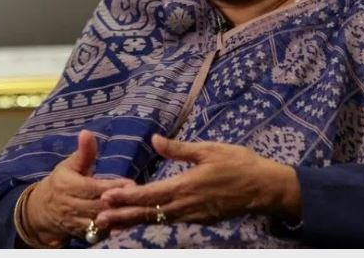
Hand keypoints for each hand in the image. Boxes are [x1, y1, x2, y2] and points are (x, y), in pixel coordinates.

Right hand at [22, 130, 132, 245]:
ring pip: (98, 222)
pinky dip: (112, 228)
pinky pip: (98, 234)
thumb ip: (84, 152)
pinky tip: (126, 220)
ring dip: (117, 217)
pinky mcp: (79, 235)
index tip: (131, 183)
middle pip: (97, 207)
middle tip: (139, 196)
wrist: (42, 211)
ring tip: (136, 208)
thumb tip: (87, 132)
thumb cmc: (62, 182)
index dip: (112, 187)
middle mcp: (69, 205)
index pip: (92, 188)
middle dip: (118, 202)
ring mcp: (73, 222)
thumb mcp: (70, 165)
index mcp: (66, 185)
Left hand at [95, 135, 301, 229]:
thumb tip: (154, 141)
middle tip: (98, 220)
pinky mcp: (201, 219)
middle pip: (149, 213)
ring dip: (135, 220)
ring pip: (158, 220)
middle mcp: (186, 206)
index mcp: (186, 186)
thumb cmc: (239, 164)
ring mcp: (193, 215)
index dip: (126, 198)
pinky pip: (171, 221)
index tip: (105, 198)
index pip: (150, 195)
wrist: (265, 188)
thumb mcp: (209, 150)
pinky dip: (154, 220)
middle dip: (122, 216)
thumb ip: (179, 149)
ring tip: (113, 222)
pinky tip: (145, 218)